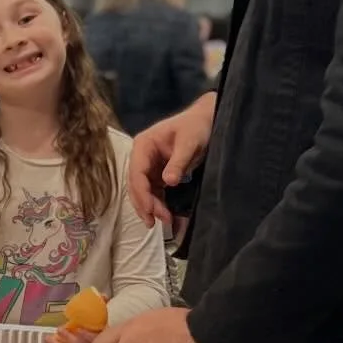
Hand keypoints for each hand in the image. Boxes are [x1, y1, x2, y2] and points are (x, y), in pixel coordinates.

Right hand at [129, 92, 216, 227]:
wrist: (206, 120)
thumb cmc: (196, 127)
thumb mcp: (189, 143)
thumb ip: (178, 162)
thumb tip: (168, 182)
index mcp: (143, 145)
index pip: (137, 173)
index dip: (142, 193)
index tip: (151, 210)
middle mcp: (141, 155)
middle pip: (136, 184)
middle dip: (144, 204)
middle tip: (155, 221)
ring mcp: (149, 165)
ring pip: (143, 190)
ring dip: (150, 206)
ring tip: (162, 221)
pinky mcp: (157, 172)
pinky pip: (153, 190)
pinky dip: (157, 202)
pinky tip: (164, 214)